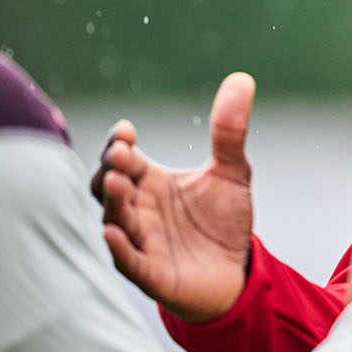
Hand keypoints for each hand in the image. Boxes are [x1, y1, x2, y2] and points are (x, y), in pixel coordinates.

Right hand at [94, 72, 257, 321]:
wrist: (238, 273)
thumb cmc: (222, 221)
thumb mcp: (232, 173)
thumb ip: (230, 131)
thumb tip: (243, 79)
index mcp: (149, 181)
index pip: (123, 156)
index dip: (119, 143)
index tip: (126, 130)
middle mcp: (137, 208)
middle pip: (108, 185)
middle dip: (110, 169)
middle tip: (120, 154)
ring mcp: (140, 240)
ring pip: (115, 219)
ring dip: (113, 201)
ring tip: (116, 182)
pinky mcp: (150, 272)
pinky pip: (128, 260)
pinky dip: (119, 247)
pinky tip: (112, 233)